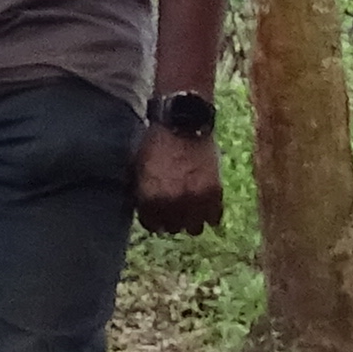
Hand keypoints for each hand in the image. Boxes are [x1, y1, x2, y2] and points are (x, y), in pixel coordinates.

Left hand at [132, 119, 227, 236]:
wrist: (183, 123)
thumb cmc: (156, 141)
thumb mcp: (137, 166)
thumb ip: (138, 190)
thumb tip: (139, 207)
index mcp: (149, 197)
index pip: (150, 225)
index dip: (153, 219)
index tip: (156, 216)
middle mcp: (172, 203)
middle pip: (172, 228)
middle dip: (171, 220)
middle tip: (174, 211)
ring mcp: (195, 200)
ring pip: (194, 229)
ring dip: (191, 221)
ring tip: (190, 211)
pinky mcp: (215, 193)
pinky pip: (214, 218)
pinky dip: (210, 215)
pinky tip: (205, 207)